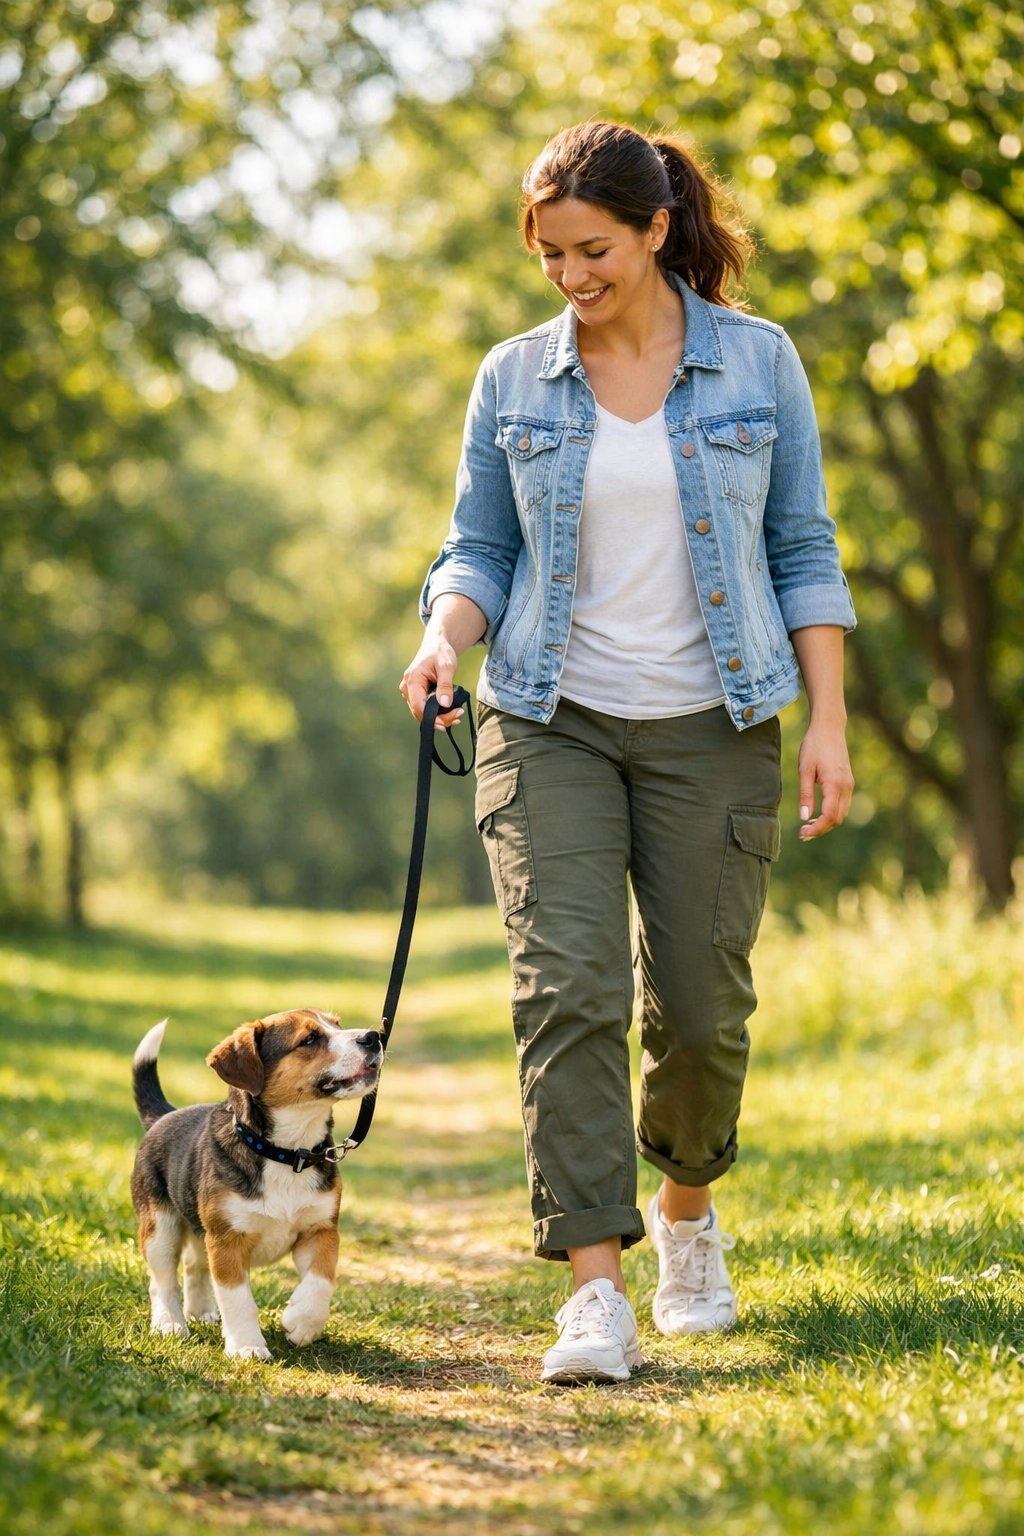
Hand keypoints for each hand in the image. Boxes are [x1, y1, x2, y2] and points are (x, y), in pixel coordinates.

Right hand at [399, 638, 463, 729]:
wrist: (435, 645)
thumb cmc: (440, 652)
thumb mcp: (446, 666)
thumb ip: (445, 685)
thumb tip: (445, 704)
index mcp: (412, 680)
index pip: (419, 707)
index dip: (435, 717)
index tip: (453, 717)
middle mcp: (407, 688)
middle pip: (420, 713)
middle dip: (439, 719)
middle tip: (458, 716)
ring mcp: (410, 692)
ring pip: (422, 713)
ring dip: (439, 718)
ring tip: (456, 715)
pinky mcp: (415, 694)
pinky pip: (424, 708)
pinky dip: (436, 713)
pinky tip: (450, 712)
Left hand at [797, 720, 853, 840]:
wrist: (829, 728)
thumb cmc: (814, 746)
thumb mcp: (805, 770)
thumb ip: (805, 795)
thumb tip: (804, 817)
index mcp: (834, 784)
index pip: (829, 816)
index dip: (817, 829)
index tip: (803, 834)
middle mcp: (846, 787)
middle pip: (837, 819)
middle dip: (821, 829)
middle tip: (803, 834)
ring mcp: (849, 785)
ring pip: (842, 813)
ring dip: (827, 823)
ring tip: (808, 826)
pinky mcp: (848, 782)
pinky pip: (843, 805)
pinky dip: (832, 814)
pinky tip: (818, 814)